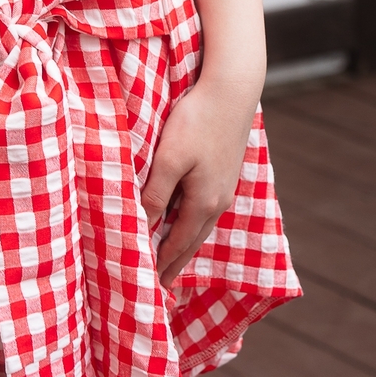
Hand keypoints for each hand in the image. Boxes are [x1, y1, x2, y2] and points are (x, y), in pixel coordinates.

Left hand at [140, 79, 255, 289]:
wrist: (232, 91)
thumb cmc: (196, 121)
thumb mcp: (169, 158)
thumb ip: (156, 192)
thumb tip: (143, 225)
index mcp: (204, 203)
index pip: (178, 244)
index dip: (163, 264)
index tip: (151, 285)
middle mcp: (219, 201)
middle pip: (193, 241)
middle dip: (175, 262)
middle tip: (162, 283)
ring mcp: (225, 187)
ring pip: (201, 225)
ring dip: (185, 243)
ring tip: (172, 258)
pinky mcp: (225, 172)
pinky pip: (207, 209)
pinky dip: (193, 223)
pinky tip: (188, 219)